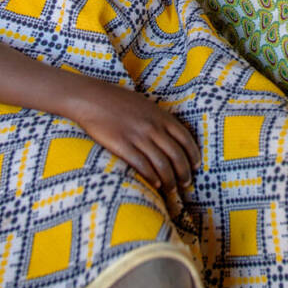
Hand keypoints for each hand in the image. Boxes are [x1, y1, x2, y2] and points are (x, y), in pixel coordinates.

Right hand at [69, 82, 200, 193]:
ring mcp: (137, 136)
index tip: (196, 166)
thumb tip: (173, 135)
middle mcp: (152, 126)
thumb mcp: (146, 105)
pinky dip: (151, 177)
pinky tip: (155, 185)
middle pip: (176, 154)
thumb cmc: (118, 101)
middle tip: (186, 183)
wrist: (91, 98)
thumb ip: (160, 119)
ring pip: (161, 164)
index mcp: (161, 116)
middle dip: (184, 172)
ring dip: (169, 180)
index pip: (185, 138)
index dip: (193, 155)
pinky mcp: (121, 145)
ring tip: (171, 189)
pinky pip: (142, 165)